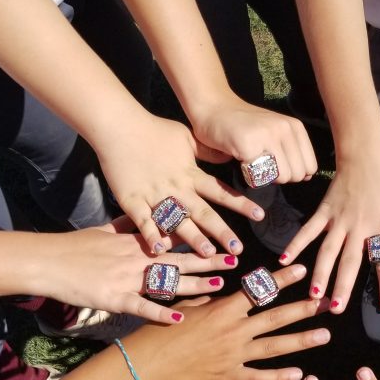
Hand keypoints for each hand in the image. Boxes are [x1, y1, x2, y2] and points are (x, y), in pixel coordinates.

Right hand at [36, 216, 238, 324]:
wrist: (48, 261)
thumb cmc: (75, 246)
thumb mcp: (105, 230)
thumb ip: (128, 225)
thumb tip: (145, 216)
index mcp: (136, 241)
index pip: (173, 238)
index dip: (199, 238)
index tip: (221, 238)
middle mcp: (137, 258)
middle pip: (179, 258)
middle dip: (209, 260)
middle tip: (234, 260)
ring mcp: (127, 278)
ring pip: (168, 281)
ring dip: (195, 284)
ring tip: (219, 285)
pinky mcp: (115, 298)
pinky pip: (142, 307)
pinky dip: (160, 313)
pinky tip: (179, 318)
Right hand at [97, 115, 262, 256]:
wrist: (119, 125)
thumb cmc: (153, 129)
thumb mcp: (186, 137)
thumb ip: (207, 151)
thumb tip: (229, 153)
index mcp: (190, 174)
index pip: (221, 191)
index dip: (241, 204)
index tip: (260, 216)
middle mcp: (176, 188)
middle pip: (203, 213)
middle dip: (222, 232)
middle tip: (238, 249)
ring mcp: (154, 195)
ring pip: (177, 221)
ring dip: (193, 238)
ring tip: (208, 254)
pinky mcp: (132, 200)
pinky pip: (144, 222)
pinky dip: (152, 236)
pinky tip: (160, 251)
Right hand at [126, 263, 330, 379]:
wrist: (149, 361)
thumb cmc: (163, 328)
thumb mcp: (189, 304)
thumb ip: (213, 298)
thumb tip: (226, 292)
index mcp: (224, 308)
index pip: (259, 289)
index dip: (282, 279)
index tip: (303, 269)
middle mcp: (234, 330)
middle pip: (276, 317)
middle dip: (305, 309)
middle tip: (328, 302)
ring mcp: (234, 354)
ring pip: (275, 346)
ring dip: (302, 340)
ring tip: (325, 334)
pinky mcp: (229, 376)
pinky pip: (258, 377)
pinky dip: (279, 377)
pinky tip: (299, 373)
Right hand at [190, 96, 317, 183]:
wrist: (213, 108)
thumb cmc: (244, 126)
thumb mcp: (276, 133)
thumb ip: (293, 152)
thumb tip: (308, 176)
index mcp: (295, 127)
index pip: (310, 167)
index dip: (292, 171)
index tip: (275, 162)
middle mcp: (285, 129)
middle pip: (297, 175)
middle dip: (279, 176)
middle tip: (261, 161)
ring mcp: (267, 135)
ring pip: (281, 177)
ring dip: (265, 177)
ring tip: (252, 159)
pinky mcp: (248, 144)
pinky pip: (258, 176)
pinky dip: (248, 175)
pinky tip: (240, 158)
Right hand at [281, 154, 379, 312]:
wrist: (367, 154)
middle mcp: (359, 228)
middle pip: (350, 262)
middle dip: (343, 286)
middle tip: (337, 309)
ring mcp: (339, 221)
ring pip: (327, 251)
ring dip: (320, 274)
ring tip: (314, 296)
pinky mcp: (324, 212)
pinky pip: (309, 231)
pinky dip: (296, 244)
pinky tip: (285, 260)